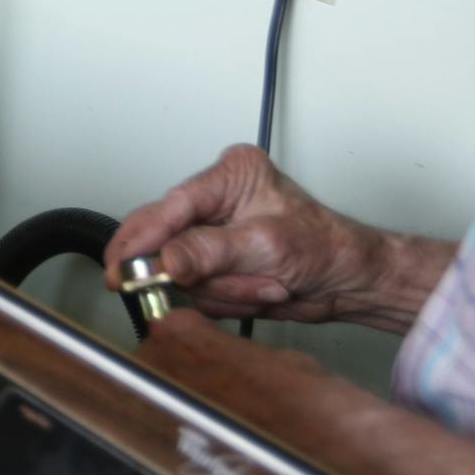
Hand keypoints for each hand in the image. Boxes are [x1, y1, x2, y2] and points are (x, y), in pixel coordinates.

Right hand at [103, 144, 416, 327]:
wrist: (353, 282)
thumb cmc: (328, 248)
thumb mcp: (266, 247)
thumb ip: (209, 253)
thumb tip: (162, 261)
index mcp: (229, 174)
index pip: (170, 206)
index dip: (142, 240)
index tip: (122, 268)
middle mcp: (215, 199)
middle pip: (165, 237)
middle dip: (190, 270)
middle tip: (183, 288)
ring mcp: (213, 234)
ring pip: (180, 270)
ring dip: (219, 289)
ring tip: (263, 286)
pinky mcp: (214, 262)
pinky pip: (196, 289)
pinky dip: (225, 299)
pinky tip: (258, 292)